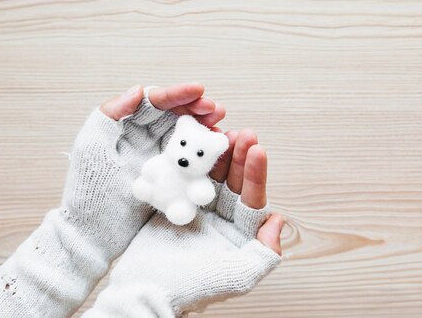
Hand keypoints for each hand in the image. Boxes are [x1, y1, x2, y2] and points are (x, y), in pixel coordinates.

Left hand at [61, 84, 225, 257]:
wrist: (93, 234)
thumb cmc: (87, 190)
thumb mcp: (92, 147)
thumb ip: (110, 114)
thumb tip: (139, 89)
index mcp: (128, 126)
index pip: (156, 103)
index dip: (177, 94)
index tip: (198, 90)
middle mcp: (147, 140)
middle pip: (177, 116)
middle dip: (198, 109)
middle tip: (217, 110)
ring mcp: (161, 160)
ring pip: (188, 139)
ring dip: (206, 131)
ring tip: (220, 130)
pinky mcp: (171, 182)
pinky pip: (191, 167)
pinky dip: (205, 159)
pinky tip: (217, 156)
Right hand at [83, 129, 283, 317]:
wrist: (144, 290)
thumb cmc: (192, 287)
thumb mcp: (238, 276)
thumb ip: (264, 253)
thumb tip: (277, 219)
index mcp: (239, 237)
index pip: (252, 201)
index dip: (256, 175)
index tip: (258, 149)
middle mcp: (221, 223)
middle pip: (234, 184)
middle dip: (239, 158)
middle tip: (242, 133)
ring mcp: (197, 213)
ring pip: (211, 178)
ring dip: (217, 156)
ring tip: (221, 132)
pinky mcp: (174, 206)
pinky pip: (185, 180)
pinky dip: (190, 163)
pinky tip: (193, 144)